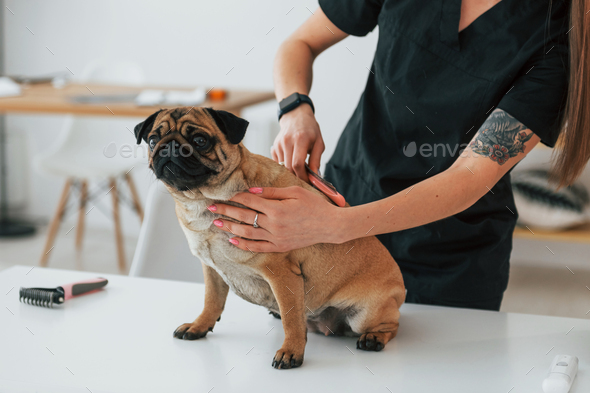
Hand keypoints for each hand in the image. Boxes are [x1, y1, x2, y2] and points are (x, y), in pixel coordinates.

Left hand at [210, 186, 342, 251]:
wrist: (330, 226)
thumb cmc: (315, 205)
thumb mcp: (294, 192)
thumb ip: (271, 192)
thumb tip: (250, 191)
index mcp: (277, 208)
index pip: (249, 201)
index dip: (234, 197)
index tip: (222, 195)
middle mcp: (274, 224)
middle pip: (244, 216)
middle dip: (226, 211)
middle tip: (211, 208)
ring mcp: (276, 238)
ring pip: (247, 233)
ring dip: (230, 227)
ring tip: (217, 223)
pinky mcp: (280, 246)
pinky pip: (257, 247)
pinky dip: (243, 243)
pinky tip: (232, 239)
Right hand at [272, 104, 324, 181]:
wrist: (296, 116)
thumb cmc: (310, 130)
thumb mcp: (319, 143)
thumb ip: (316, 160)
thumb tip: (315, 176)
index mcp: (300, 139)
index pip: (297, 164)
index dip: (302, 176)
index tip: (308, 181)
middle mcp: (287, 141)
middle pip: (288, 167)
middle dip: (297, 177)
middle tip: (304, 180)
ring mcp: (278, 144)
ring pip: (282, 167)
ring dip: (291, 172)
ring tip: (299, 172)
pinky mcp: (274, 147)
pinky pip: (278, 163)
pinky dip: (285, 167)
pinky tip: (292, 163)